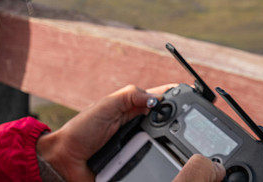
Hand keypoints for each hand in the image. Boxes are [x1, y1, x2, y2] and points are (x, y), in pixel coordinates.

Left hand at [36, 84, 223, 180]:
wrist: (66, 161)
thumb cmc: (81, 131)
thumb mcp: (105, 106)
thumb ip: (128, 96)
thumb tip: (156, 97)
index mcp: (133, 110)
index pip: (163, 102)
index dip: (180, 100)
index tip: (197, 100)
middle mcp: (140, 130)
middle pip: (171, 127)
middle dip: (182, 128)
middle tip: (193, 129)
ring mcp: (140, 149)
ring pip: (168, 148)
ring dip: (174, 148)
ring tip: (183, 148)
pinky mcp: (138, 167)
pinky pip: (157, 166)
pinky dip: (164, 165)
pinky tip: (172, 165)